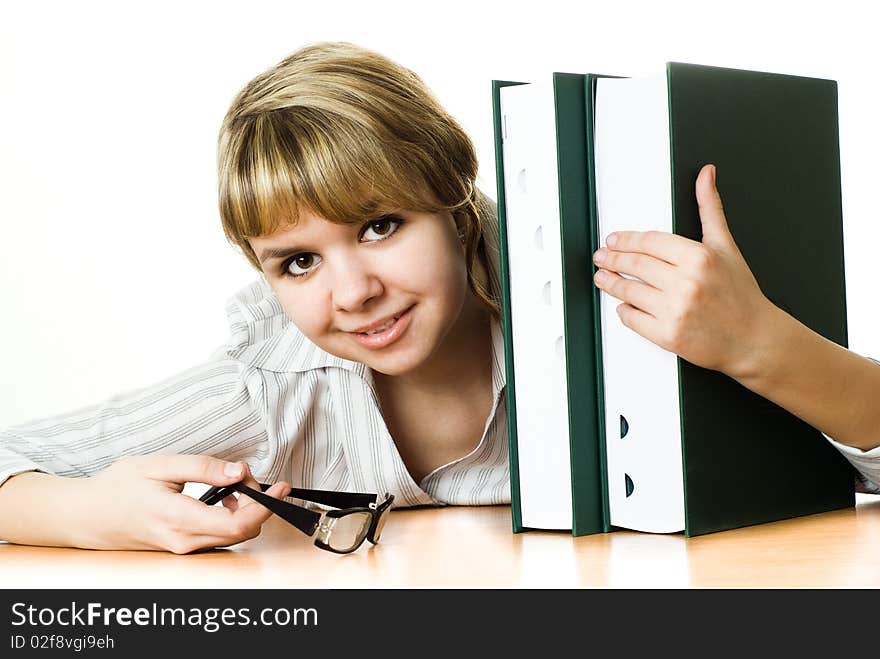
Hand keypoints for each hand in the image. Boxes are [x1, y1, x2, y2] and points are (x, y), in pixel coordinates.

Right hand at [70, 454, 290, 553]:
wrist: (86, 515)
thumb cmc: (118, 487)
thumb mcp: (160, 465)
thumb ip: (203, 467)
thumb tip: (239, 470)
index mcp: (178, 518)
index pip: (238, 524)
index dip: (266, 506)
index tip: (281, 486)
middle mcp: (183, 541)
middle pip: (241, 532)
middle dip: (257, 502)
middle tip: (248, 475)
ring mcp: (182, 548)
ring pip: (231, 536)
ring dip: (244, 510)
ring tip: (234, 483)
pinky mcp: (182, 548)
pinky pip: (218, 538)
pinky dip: (231, 518)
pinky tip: (224, 498)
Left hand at [592, 164, 775, 378]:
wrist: (754, 339)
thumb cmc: (740, 294)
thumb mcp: (726, 246)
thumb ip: (710, 209)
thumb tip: (705, 175)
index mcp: (699, 257)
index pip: (648, 242)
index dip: (625, 240)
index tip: (613, 240)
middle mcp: (686, 283)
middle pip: (634, 264)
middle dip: (612, 259)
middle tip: (601, 257)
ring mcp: (675, 310)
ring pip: (629, 291)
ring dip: (610, 283)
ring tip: (602, 278)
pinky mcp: (668, 335)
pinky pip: (633, 319)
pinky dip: (624, 311)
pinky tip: (623, 306)